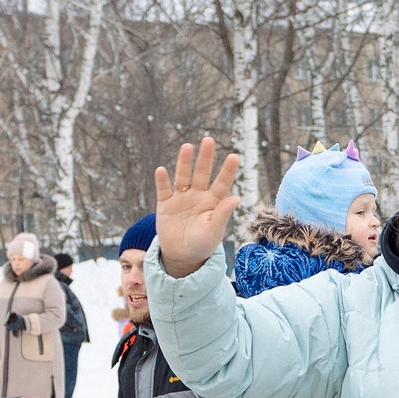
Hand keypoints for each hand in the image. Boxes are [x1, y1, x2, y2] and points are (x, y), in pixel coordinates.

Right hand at [151, 138, 243, 279]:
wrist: (182, 256)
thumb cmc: (202, 243)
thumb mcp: (214, 231)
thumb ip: (222, 214)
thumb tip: (237, 197)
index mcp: (213, 201)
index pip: (222, 183)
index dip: (228, 170)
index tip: (234, 156)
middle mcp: (198, 195)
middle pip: (202, 173)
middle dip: (205, 158)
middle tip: (208, 140)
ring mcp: (181, 197)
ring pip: (183, 176)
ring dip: (184, 162)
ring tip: (187, 147)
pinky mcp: (165, 204)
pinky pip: (163, 190)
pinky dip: (162, 181)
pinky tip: (161, 171)